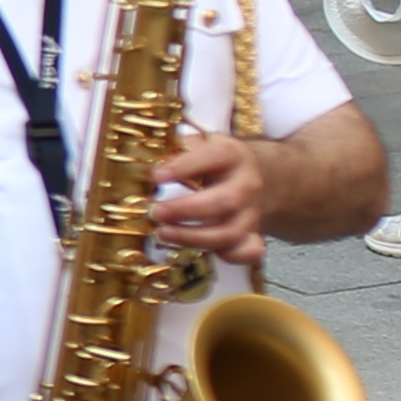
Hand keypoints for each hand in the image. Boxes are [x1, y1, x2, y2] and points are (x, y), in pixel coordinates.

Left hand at [143, 126, 277, 267]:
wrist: (255, 175)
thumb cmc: (213, 160)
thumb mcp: (199, 144)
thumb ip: (177, 149)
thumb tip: (145, 160)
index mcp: (232, 154)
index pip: (215, 156)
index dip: (185, 167)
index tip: (156, 176)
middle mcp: (247, 184)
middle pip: (226, 201)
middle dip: (186, 210)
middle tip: (155, 212)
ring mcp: (252, 212)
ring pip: (231, 232)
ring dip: (194, 237)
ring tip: (163, 233)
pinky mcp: (253, 234)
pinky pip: (248, 251)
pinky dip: (227, 256)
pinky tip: (199, 253)